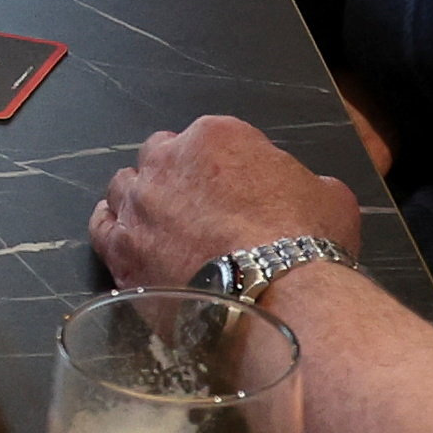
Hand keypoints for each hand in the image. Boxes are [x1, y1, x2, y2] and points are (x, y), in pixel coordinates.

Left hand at [93, 115, 362, 298]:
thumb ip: (307, 184)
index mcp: (216, 136)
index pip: (209, 141)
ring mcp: (139, 205)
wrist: (276, 296)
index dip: (220, 170)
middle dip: (176, 180)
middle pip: (159, 159)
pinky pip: (103, 230)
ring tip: (161, 232)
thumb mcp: (329, 196)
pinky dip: (115, 233)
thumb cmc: (307, 243)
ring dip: (141, 205)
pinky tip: (129, 246)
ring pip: (125, 190)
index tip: (233, 197)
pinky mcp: (121, 251)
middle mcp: (167, 161)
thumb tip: (310, 193)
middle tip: (198, 214)